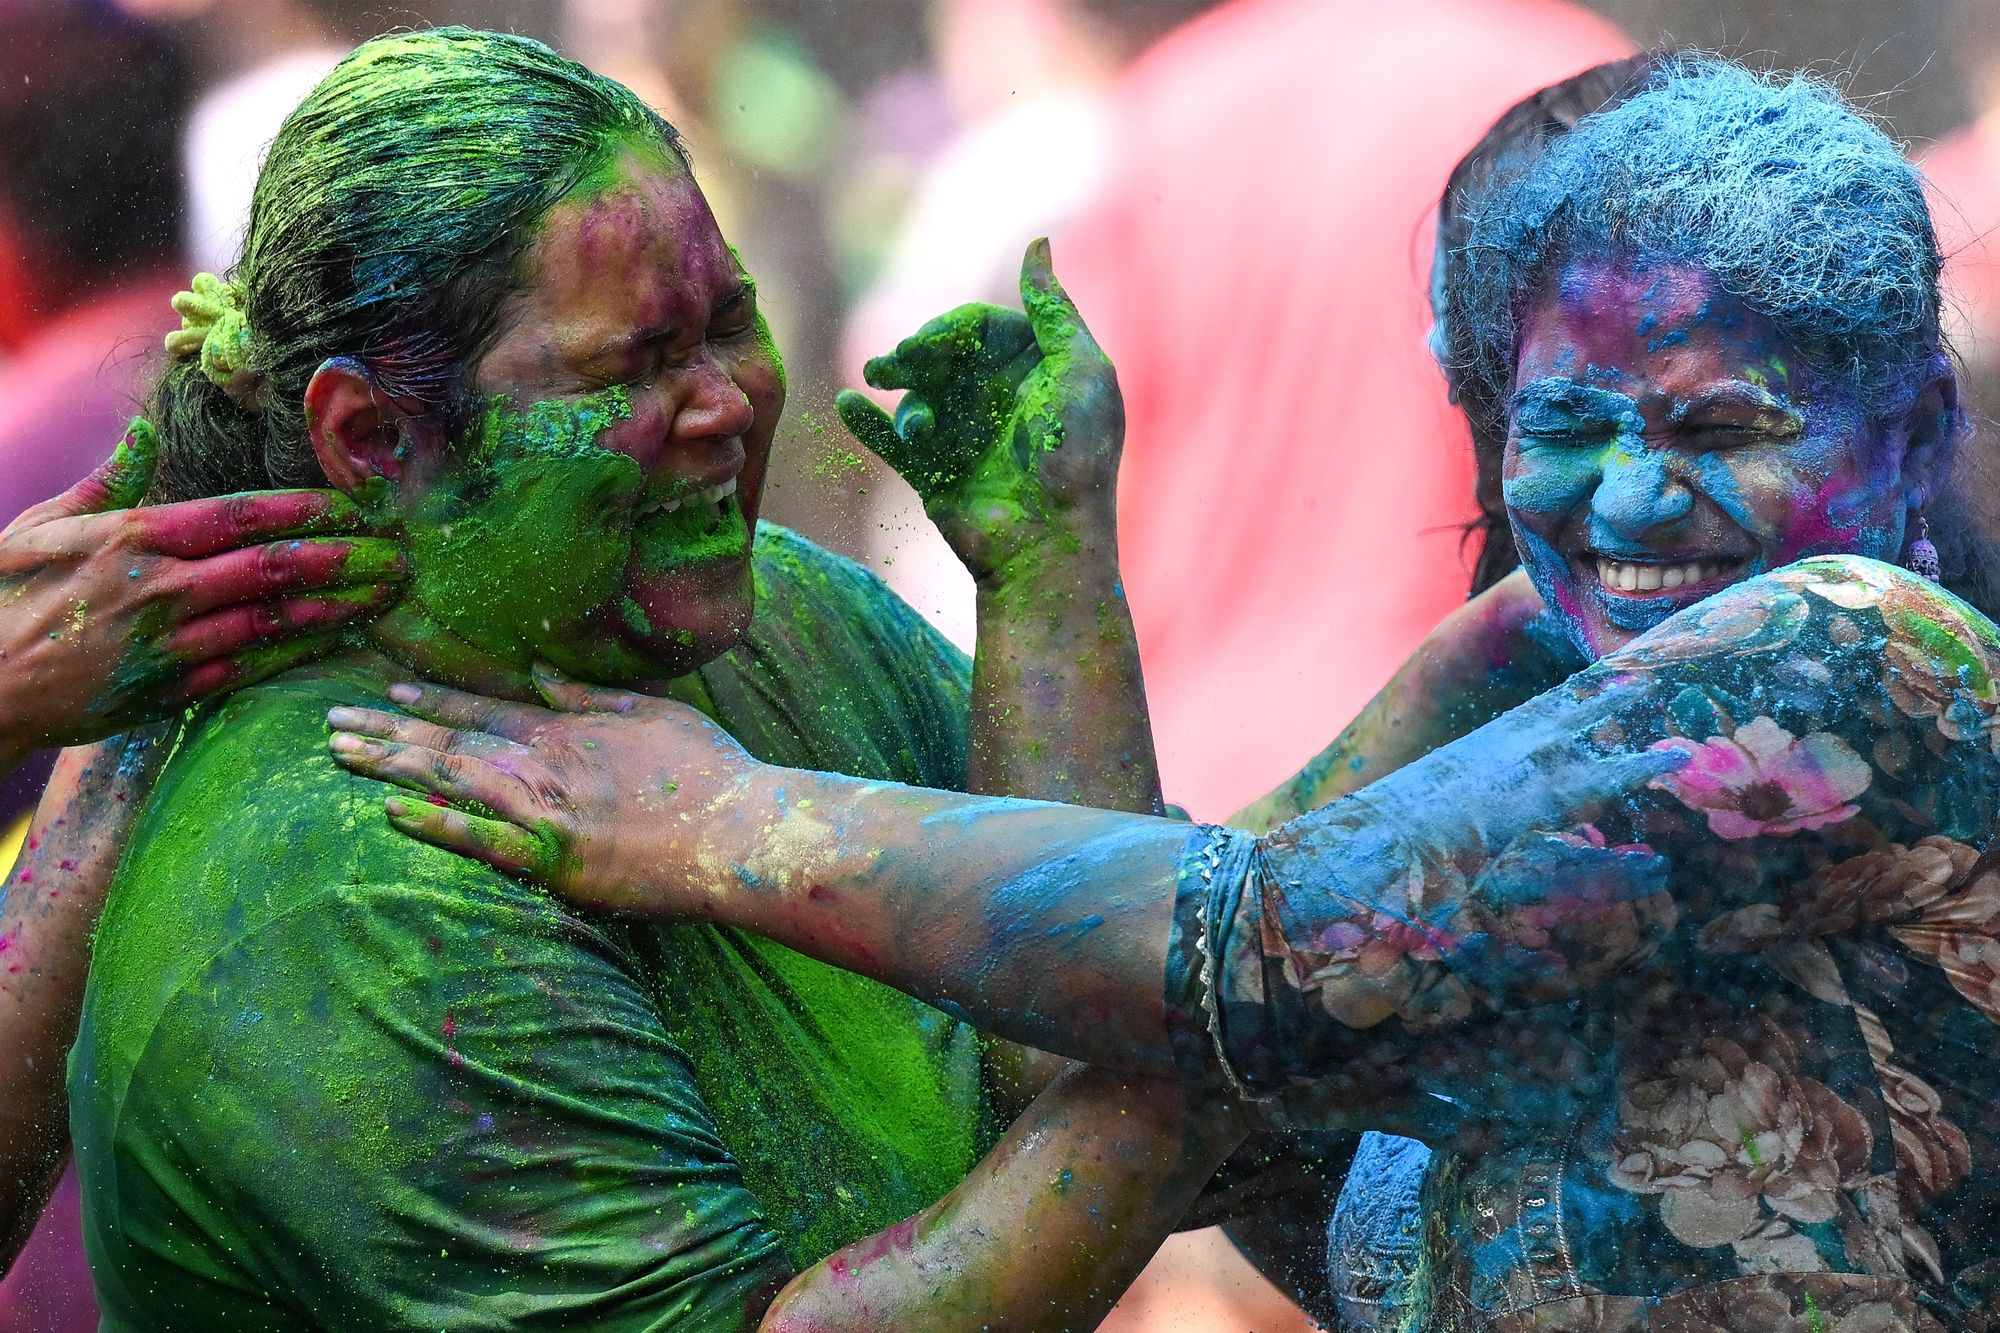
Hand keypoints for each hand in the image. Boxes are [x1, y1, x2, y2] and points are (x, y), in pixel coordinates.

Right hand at [0, 421, 404, 761]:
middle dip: (346, 556)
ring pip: (275, 620)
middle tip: (402, 551)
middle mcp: (159, 588)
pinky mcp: (171, 692)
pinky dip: (302, 652)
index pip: (241, 514)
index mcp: (132, 537)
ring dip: (340, 605)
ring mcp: (168, 644)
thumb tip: (143, 431)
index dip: (309, 508)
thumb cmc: (0, 598)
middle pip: (275, 567)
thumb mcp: (41, 527)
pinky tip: (342, 639)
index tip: (360, 502)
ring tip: (389, 593)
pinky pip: (253, 667)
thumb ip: (105, 481)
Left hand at [325, 663, 757, 914]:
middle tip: (331, 723)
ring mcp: (544, 810)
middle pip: (450, 742)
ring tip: (339, 753)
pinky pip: (480, 841)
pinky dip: (435, 825)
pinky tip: (391, 811)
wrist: (738, 830)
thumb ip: (593, 697)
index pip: (485, 711)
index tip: (389, 694)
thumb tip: (544, 677)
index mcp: (570, 731)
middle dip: (387, 731)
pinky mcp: (553, 857)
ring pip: (450, 780)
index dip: (433, 703)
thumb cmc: (711, 775)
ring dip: (392, 765)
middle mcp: (545, 763)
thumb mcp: (655, 714)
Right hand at [836, 237, 1123, 585]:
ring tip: (891, 400)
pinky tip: (845, 404)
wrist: (1049, 543)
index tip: (930, 343)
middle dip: (915, 353)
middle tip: (893, 363)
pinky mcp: (936, 476)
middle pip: (941, 357)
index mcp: (1032, 371)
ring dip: (900, 392)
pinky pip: (893, 442)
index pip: (979, 328)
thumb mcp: (1081, 371)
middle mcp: (997, 400)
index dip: (951, 328)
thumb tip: (1036, 243)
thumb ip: (1053, 309)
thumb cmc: (1077, 455)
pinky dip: (867, 422)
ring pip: (917, 396)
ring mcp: (965, 439)